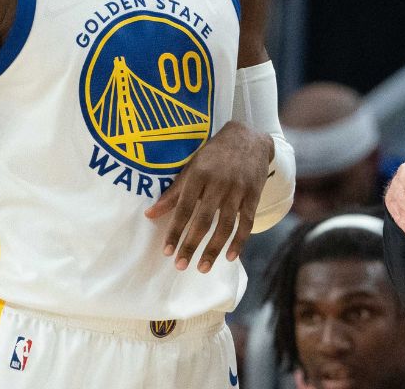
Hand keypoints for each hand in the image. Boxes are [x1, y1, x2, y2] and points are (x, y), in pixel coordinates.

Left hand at [144, 120, 271, 271]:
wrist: (249, 138)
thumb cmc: (214, 154)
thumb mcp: (192, 167)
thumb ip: (174, 192)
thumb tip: (150, 214)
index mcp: (199, 173)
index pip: (184, 208)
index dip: (175, 231)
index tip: (167, 251)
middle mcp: (219, 182)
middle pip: (204, 219)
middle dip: (191, 245)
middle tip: (180, 265)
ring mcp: (238, 189)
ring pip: (226, 224)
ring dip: (214, 248)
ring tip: (202, 267)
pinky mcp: (254, 195)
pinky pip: (247, 222)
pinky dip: (239, 241)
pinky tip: (230, 257)